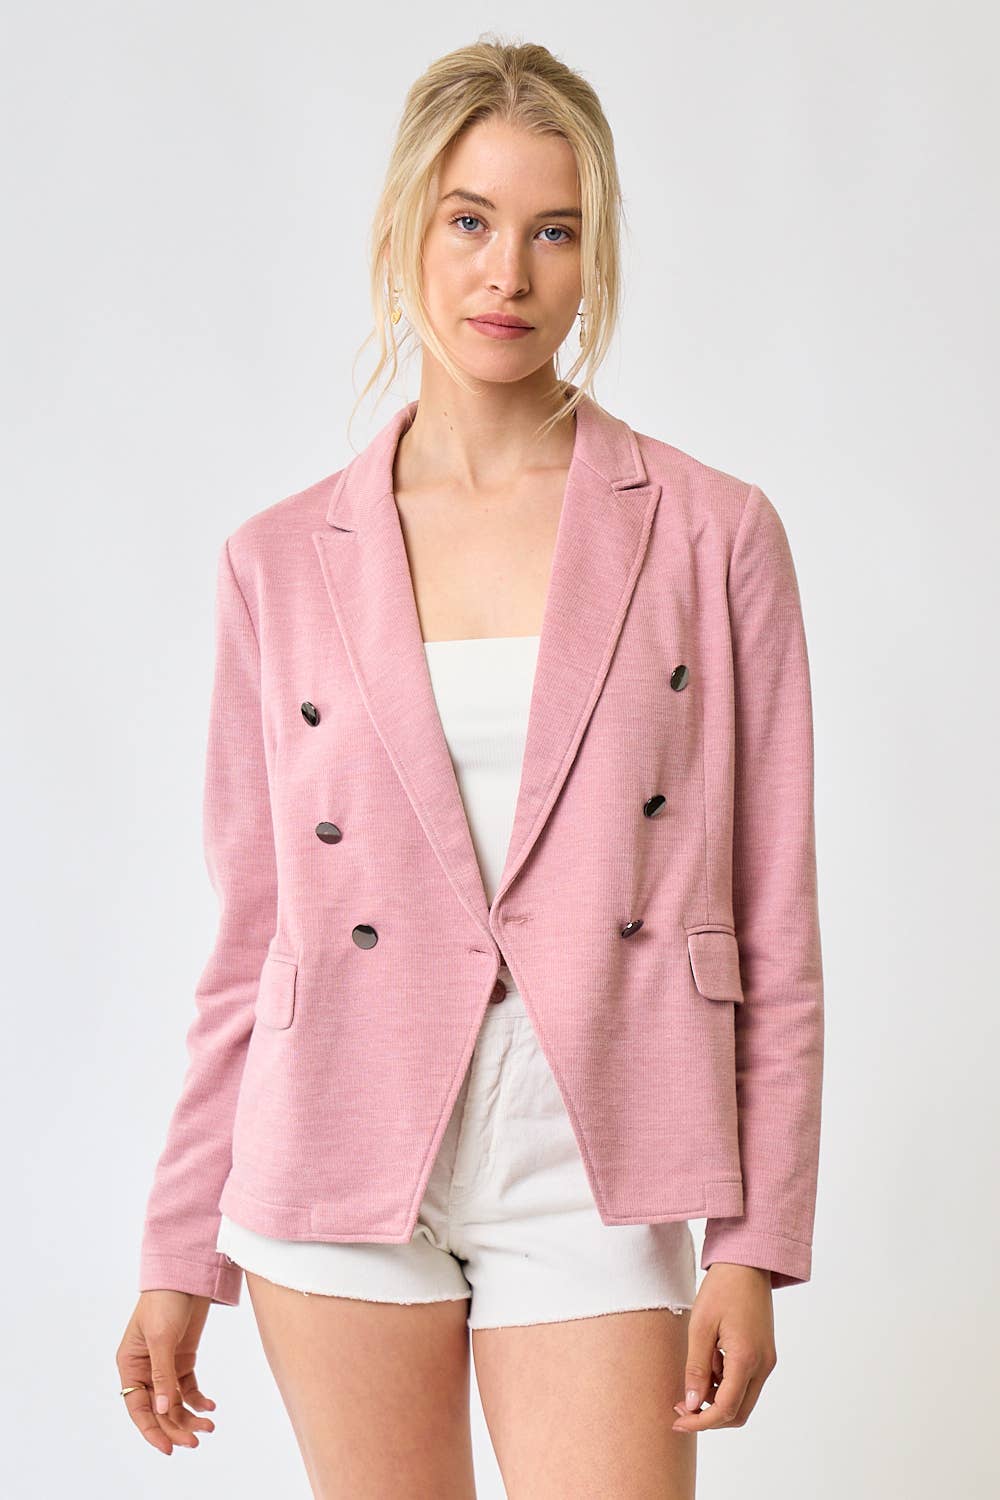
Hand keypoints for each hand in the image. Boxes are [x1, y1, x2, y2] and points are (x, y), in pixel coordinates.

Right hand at [117, 1291, 217, 1454]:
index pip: (138, 1407)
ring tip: (209, 1426)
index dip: (151, 1430)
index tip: (168, 1448)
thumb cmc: (164, 1301)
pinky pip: (187, 1388)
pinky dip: (198, 1400)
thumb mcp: (161, 1338)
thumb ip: (162, 1375)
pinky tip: (210, 1407)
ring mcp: (164, 1365)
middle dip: (175, 1427)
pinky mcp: (182, 1358)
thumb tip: (162, 1410)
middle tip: (196, 1440)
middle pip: (158, 1409)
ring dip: (189, 1417)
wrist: (187, 1274)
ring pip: (174, 1402)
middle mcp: (144, 1369)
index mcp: (129, 1365)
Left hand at [671, 1263, 776, 1433]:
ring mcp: (767, 1361)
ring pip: (742, 1400)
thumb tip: (692, 1404)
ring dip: (717, 1398)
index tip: (678, 1421)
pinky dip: (726, 1384)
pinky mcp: (765, 1354)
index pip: (725, 1409)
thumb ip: (697, 1368)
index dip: (700, 1421)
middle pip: (738, 1413)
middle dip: (709, 1416)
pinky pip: (746, 1383)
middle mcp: (763, 1365)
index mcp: (747, 1358)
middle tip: (682, 1406)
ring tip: (697, 1371)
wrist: (747, 1264)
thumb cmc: (722, 1289)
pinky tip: (710, 1361)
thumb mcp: (700, 1326)